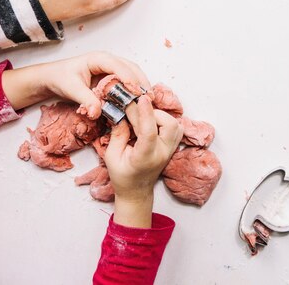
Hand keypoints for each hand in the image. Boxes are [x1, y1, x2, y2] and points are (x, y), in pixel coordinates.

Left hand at [2, 51, 149, 115]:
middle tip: (149, 98)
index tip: (137, 92)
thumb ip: (85, 100)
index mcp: (99, 59)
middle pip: (132, 68)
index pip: (119, 66)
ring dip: (142, 85)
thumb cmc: (61, 78)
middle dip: (142, 82)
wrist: (52, 77)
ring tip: (149, 100)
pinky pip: (129, 79)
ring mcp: (113, 67)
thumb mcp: (70, 89)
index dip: (129, 79)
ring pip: (133, 73)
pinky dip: (136, 89)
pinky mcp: (114, 76)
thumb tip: (97, 112)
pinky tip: (140, 99)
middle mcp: (109, 60)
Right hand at [105, 97, 182, 227]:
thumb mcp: (112, 157)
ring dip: (160, 116)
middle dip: (152, 112)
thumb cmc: (122, 176)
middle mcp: (162, 152)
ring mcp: (171, 149)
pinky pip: (176, 127)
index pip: (149, 132)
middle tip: (135, 110)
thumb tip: (122, 112)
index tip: (141, 98)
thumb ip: (117, 134)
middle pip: (168, 125)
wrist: (137, 191)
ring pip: (175, 124)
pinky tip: (152, 121)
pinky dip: (165, 120)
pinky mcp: (174, 146)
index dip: (146, 114)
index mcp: (145, 158)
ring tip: (143, 117)